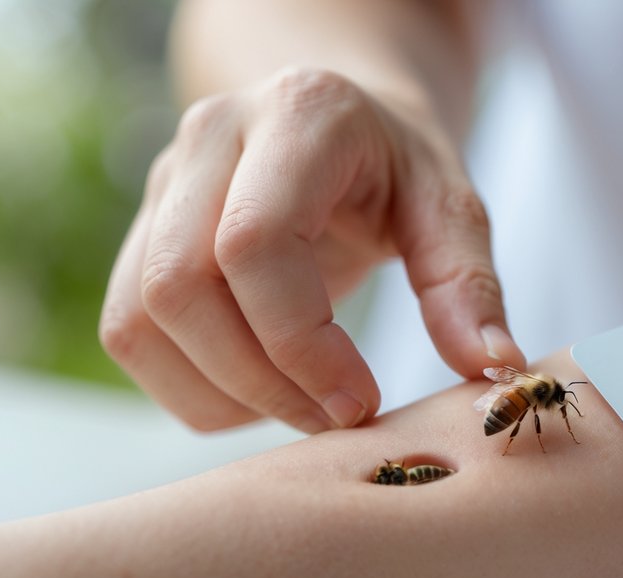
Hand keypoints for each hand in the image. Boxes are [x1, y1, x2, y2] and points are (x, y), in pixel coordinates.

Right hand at [101, 67, 523, 432]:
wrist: (337, 121)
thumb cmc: (398, 166)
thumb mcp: (451, 204)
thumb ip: (468, 283)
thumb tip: (492, 368)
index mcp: (297, 116)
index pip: (253, 243)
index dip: (298, 343)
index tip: (359, 402)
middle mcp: (210, 139)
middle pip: (180, 287)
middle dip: (260, 381)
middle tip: (337, 417)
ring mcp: (162, 185)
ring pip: (140, 319)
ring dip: (220, 394)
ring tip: (303, 407)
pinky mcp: (141, 236)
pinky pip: (130, 333)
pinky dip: (190, 390)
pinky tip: (260, 393)